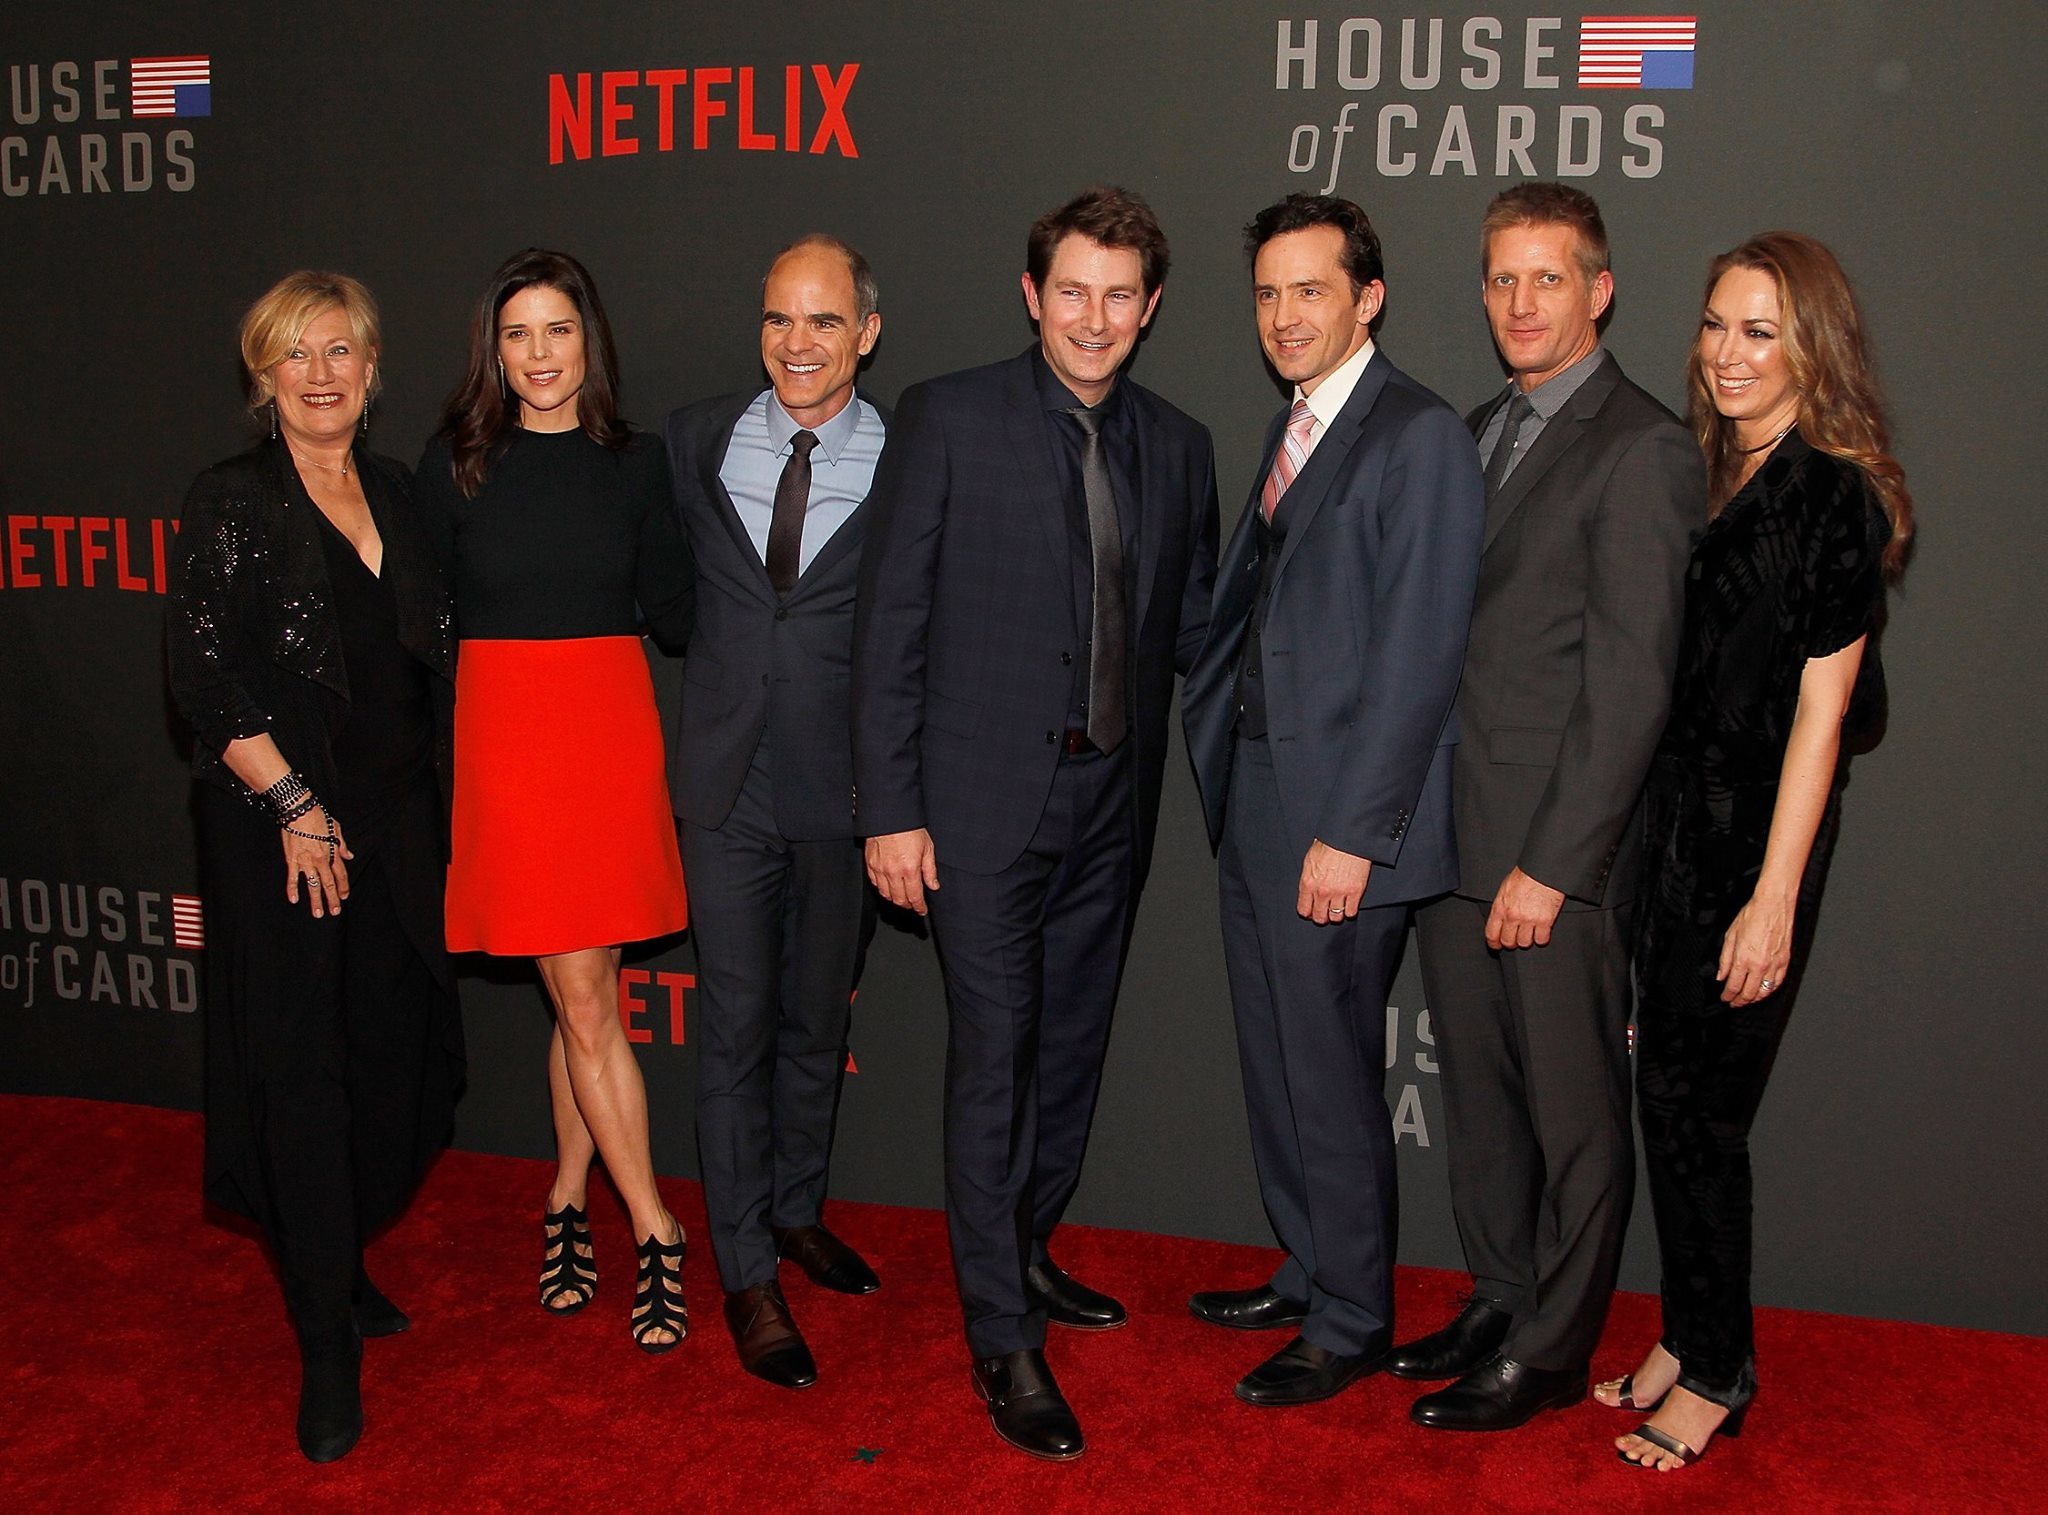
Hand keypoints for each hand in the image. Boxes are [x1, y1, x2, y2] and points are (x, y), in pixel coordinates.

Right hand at [281, 804, 352, 918]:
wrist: (300, 811)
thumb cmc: (318, 817)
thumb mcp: (336, 828)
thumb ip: (343, 845)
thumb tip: (349, 856)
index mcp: (333, 853)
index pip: (341, 874)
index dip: (343, 887)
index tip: (344, 897)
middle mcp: (321, 860)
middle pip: (329, 883)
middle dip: (332, 899)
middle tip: (334, 912)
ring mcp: (306, 861)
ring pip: (313, 885)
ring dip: (315, 900)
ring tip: (318, 913)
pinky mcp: (292, 859)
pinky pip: (293, 877)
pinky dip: (292, 889)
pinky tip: (294, 900)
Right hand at [866, 828, 938, 914]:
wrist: (890, 816)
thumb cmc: (909, 829)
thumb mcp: (927, 848)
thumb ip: (930, 870)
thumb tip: (933, 885)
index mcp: (909, 869)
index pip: (914, 896)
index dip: (919, 907)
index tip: (922, 910)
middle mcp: (893, 872)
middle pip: (899, 899)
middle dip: (908, 905)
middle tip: (913, 904)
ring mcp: (880, 869)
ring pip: (886, 894)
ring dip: (895, 899)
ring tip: (902, 898)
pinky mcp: (870, 864)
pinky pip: (875, 884)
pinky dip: (882, 889)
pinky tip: (889, 887)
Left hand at [1297, 840, 1370, 923]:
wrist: (1347, 838)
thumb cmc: (1328, 845)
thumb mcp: (1309, 861)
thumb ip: (1307, 879)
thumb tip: (1307, 892)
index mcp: (1308, 883)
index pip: (1304, 910)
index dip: (1308, 913)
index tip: (1312, 912)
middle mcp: (1322, 892)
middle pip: (1320, 918)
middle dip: (1321, 917)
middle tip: (1325, 912)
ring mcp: (1340, 893)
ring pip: (1336, 918)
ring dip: (1336, 915)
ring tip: (1337, 908)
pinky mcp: (1355, 892)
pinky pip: (1351, 912)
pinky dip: (1349, 911)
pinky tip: (1348, 904)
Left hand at [1485, 867, 1565, 949]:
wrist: (1543, 871)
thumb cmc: (1525, 876)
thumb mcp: (1505, 889)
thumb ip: (1501, 905)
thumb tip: (1499, 917)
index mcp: (1500, 907)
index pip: (1491, 933)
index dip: (1494, 943)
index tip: (1496, 945)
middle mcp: (1512, 916)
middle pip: (1508, 942)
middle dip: (1511, 942)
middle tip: (1515, 939)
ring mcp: (1529, 920)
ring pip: (1524, 943)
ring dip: (1527, 940)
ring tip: (1529, 933)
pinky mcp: (1545, 921)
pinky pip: (1541, 940)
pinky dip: (1542, 938)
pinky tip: (1541, 932)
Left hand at [1717, 890, 1792, 1005]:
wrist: (1773, 905)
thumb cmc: (1752, 916)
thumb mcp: (1730, 936)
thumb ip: (1725, 959)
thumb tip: (1721, 975)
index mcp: (1743, 958)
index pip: (1734, 986)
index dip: (1728, 995)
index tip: (1724, 998)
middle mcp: (1759, 965)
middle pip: (1748, 993)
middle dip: (1739, 1001)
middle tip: (1734, 1003)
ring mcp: (1774, 964)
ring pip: (1764, 992)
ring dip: (1754, 999)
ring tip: (1747, 1000)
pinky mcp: (1785, 961)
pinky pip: (1778, 983)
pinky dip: (1770, 991)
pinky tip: (1764, 992)